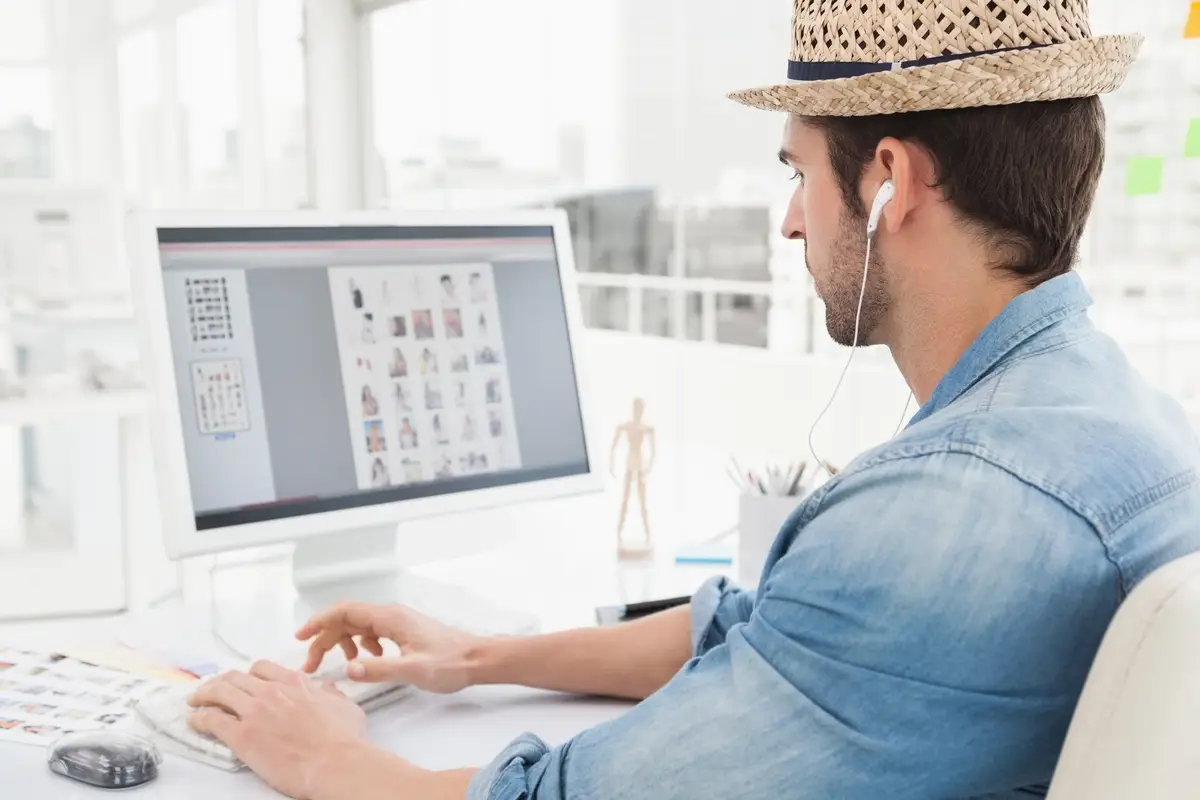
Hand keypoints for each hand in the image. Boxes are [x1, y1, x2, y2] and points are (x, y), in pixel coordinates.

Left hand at [187, 661, 367, 798]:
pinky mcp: (242, 736)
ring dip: (204, 695)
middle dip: (221, 682)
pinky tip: (195, 721)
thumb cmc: (343, 740)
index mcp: (295, 683)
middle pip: (236, 678)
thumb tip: (326, 688)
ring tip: (196, 701)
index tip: (243, 681)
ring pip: (219, 693)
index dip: (248, 675)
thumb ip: (331, 694)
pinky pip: (212, 721)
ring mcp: (255, 712)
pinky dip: (200, 719)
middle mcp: (272, 691)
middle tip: (213, 689)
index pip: (262, 668)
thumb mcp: (345, 707)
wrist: (334, 763)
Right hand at [296, 602, 483, 693]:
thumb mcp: (414, 670)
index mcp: (390, 617)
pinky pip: (371, 633)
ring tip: (339, 665)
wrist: (476, 659)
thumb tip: (348, 668)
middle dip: (325, 639)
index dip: (319, 622)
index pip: (345, 611)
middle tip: (311, 665)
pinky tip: (367, 662)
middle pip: (347, 619)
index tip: (301, 637)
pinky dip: (361, 646)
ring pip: (358, 626)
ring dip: (342, 643)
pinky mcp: (402, 632)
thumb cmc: (451, 663)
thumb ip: (380, 669)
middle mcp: (391, 615)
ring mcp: (397, 622)